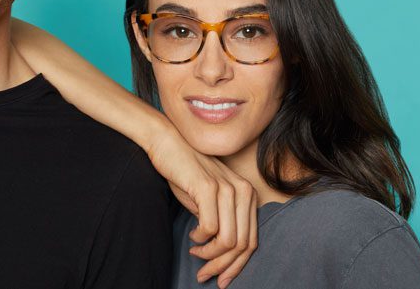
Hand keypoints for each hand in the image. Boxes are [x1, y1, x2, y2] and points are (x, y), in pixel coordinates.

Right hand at [147, 128, 257, 287]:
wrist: (168, 144)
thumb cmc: (187, 174)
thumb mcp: (210, 201)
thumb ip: (222, 223)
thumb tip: (222, 256)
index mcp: (248, 195)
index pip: (251, 241)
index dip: (237, 265)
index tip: (222, 280)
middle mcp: (243, 192)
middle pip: (242, 245)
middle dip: (222, 266)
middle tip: (203, 274)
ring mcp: (228, 189)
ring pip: (228, 240)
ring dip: (209, 254)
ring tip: (196, 252)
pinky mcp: (208, 188)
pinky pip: (210, 228)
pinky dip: (200, 239)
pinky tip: (192, 236)